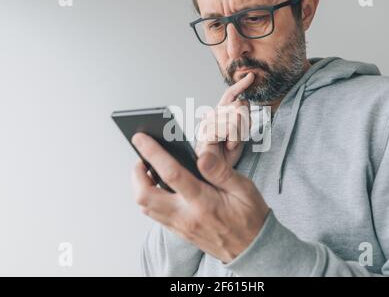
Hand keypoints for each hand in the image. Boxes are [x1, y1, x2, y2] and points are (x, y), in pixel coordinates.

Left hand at [131, 132, 269, 262]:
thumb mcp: (244, 189)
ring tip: (150, 172)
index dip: (152, 153)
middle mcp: (186, 216)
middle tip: (142, 160)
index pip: (171, 174)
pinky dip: (150, 199)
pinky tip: (160, 189)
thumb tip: (202, 155)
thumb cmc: (249, 216)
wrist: (252, 248)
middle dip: (136, 174)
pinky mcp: (179, 232)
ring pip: (145, 207)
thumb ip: (221, 171)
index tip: (141, 139)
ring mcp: (180, 226)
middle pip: (145, 195)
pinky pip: (155, 216)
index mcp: (203, 202)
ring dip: (140, 187)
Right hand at [195, 73, 254, 166]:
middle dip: (245, 123)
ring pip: (237, 116)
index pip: (230, 95)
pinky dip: (234, 138)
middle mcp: (211, 115)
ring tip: (231, 144)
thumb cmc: (225, 155)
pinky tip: (229, 145)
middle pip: (240, 106)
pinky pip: (230, 127)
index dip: (241, 85)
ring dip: (239, 134)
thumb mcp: (238, 133)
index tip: (252, 77)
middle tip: (236, 139)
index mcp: (218, 114)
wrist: (215, 173)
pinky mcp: (207, 133)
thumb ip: (241, 117)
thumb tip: (245, 100)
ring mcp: (208, 123)